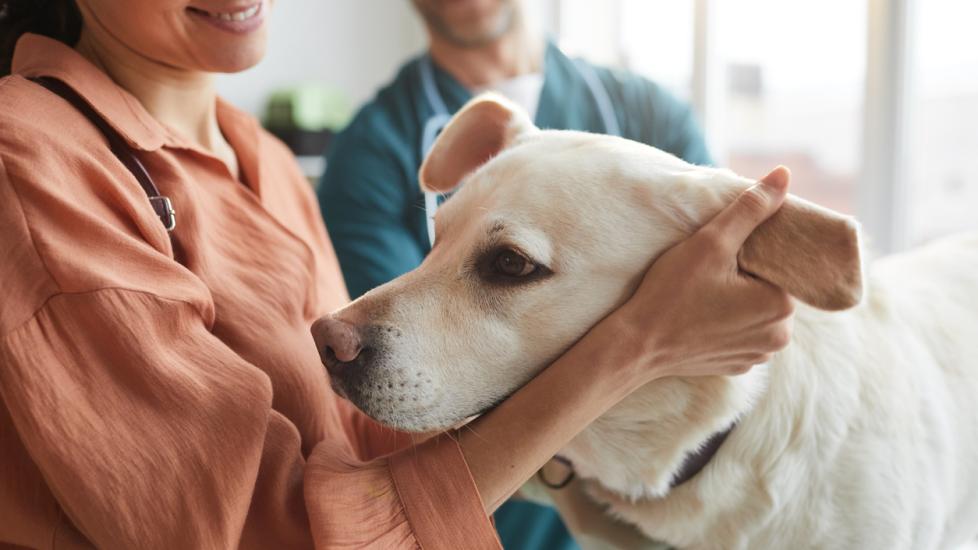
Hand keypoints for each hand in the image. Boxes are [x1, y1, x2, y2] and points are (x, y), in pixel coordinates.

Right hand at [604, 167, 794, 384]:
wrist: (636, 346)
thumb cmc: (671, 293)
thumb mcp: (711, 243)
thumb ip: (751, 209)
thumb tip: (784, 174)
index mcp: (781, 306)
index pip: (778, 266)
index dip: (751, 255)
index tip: (721, 256)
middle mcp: (778, 336)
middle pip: (770, 289)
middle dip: (746, 277)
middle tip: (709, 272)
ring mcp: (758, 355)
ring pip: (757, 312)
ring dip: (739, 300)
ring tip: (704, 293)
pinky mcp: (738, 365)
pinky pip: (742, 334)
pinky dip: (727, 323)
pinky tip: (701, 316)